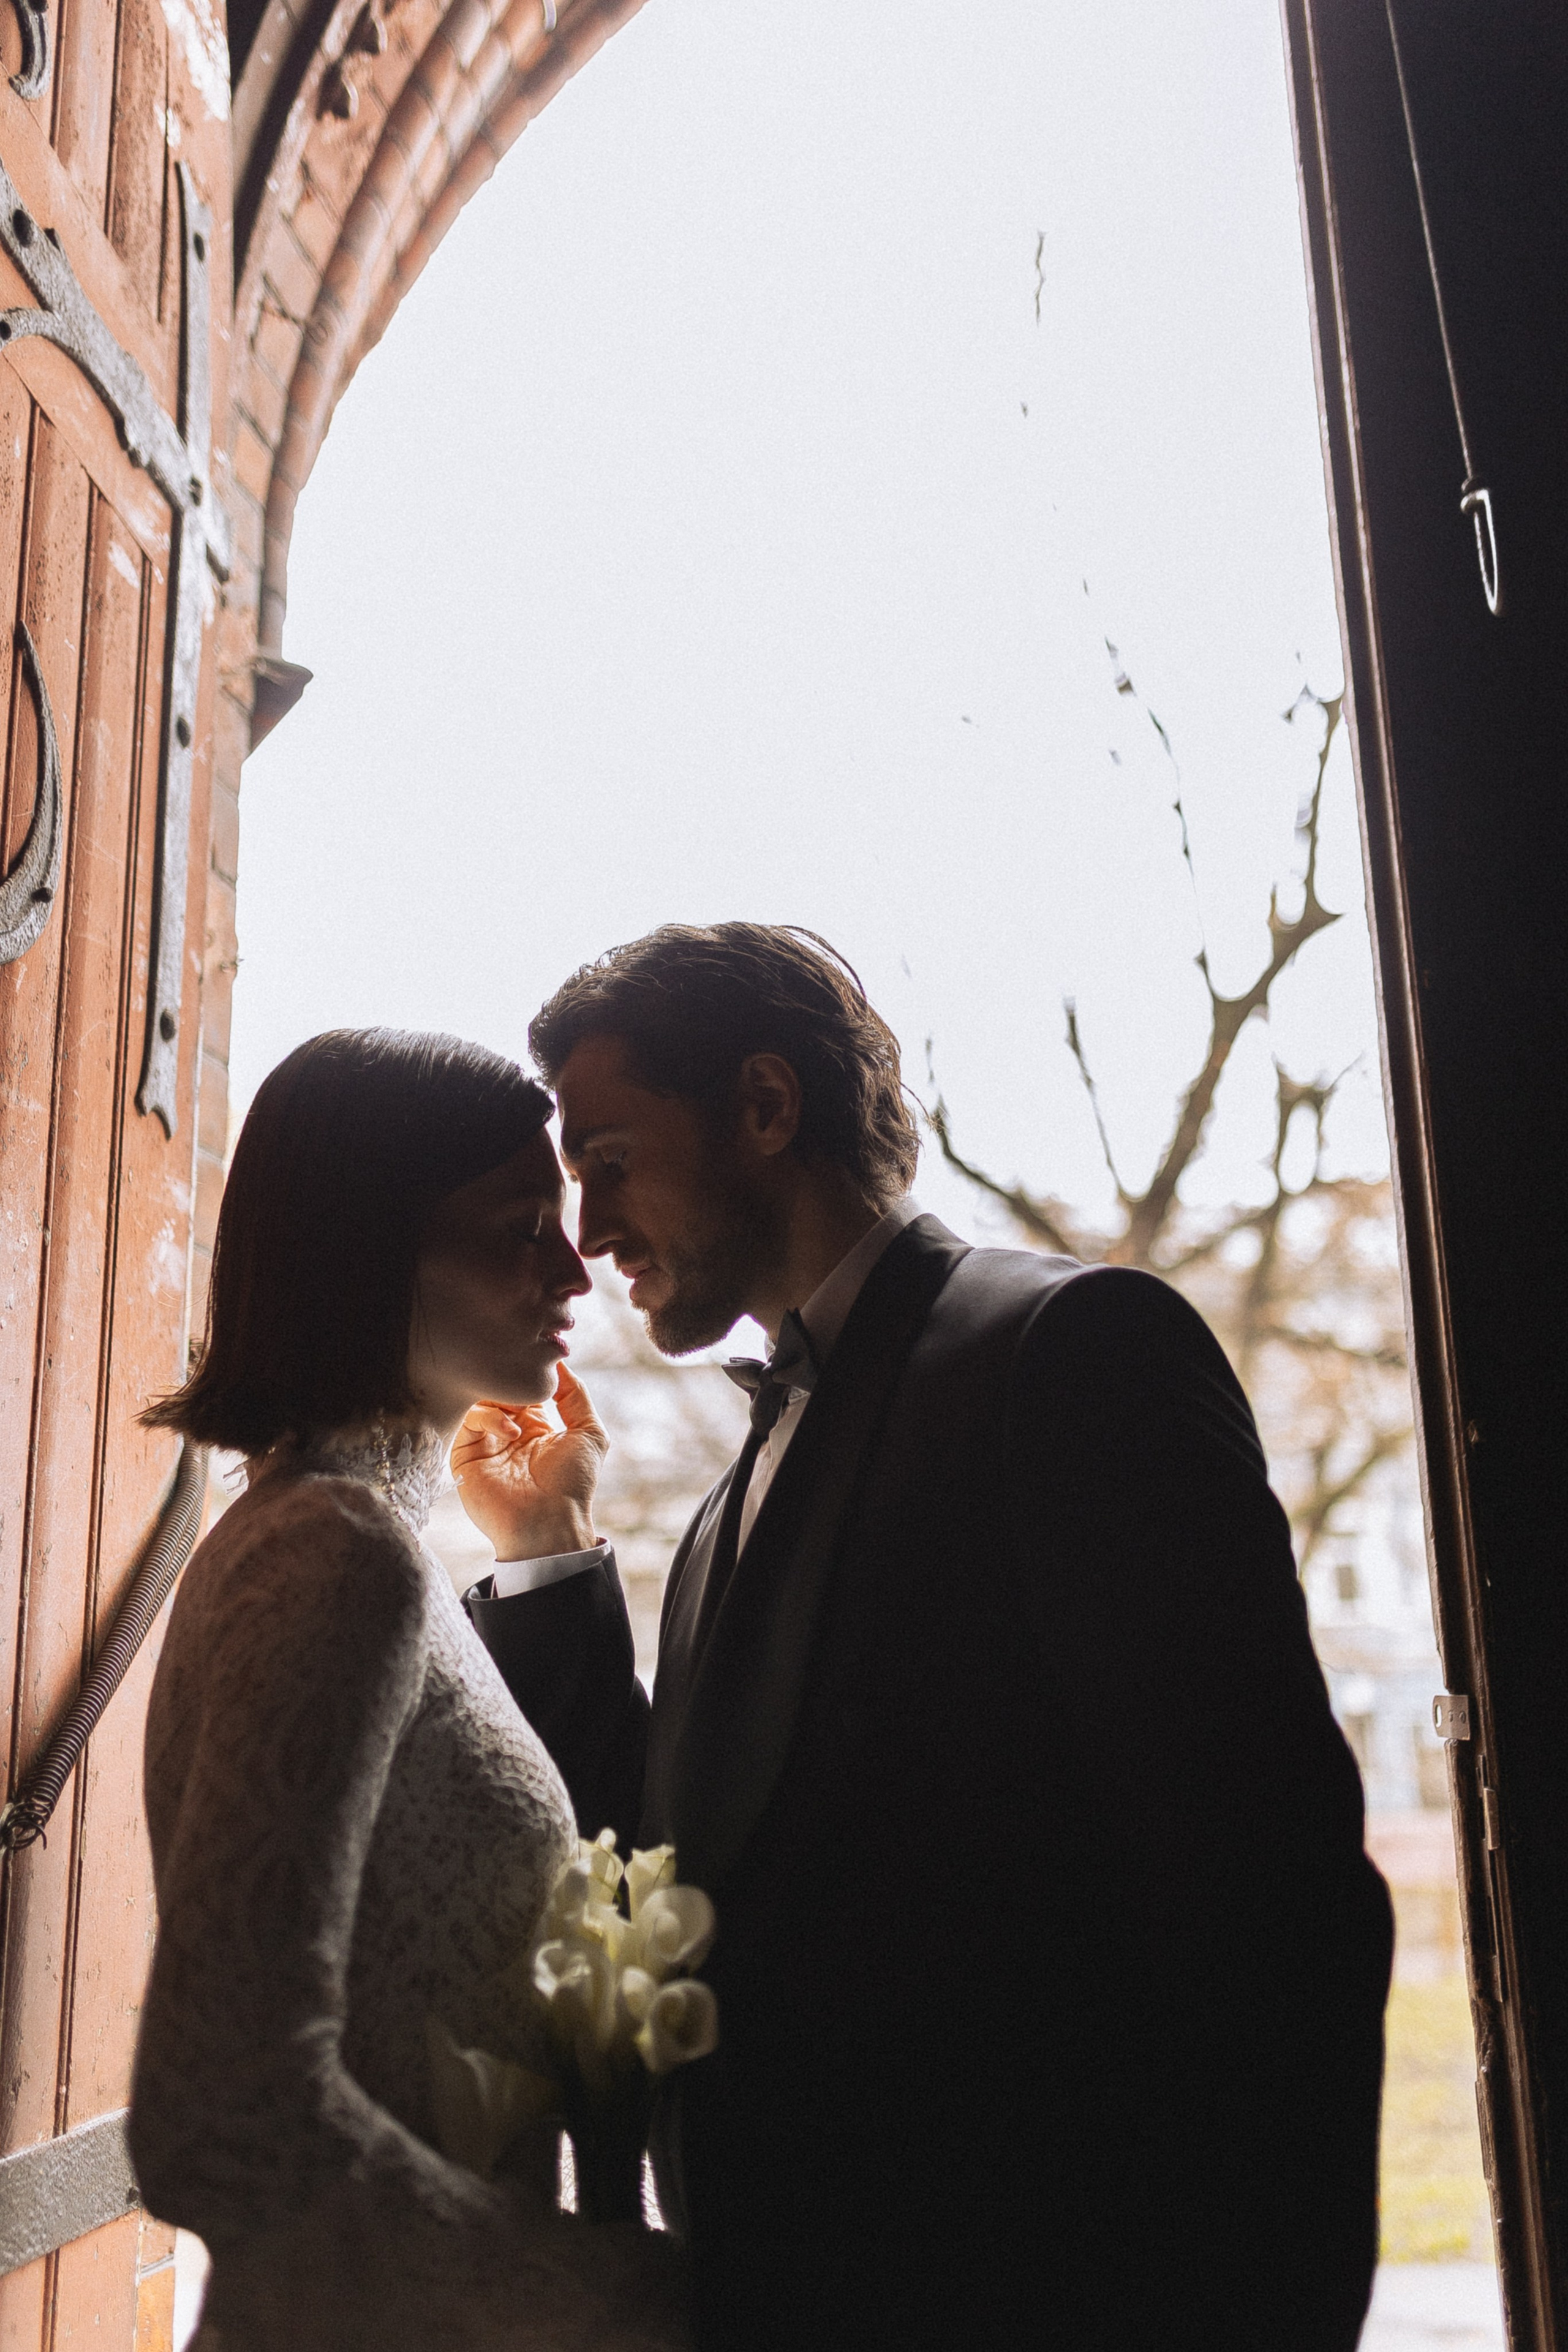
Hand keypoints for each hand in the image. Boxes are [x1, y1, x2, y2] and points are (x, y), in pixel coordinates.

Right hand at [452, 1366, 607, 1561]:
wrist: (549, 1524)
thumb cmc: (573, 1484)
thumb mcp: (589, 1433)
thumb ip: (576, 1395)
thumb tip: (560, 1362)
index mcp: (534, 1425)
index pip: (523, 1387)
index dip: (530, 1375)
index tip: (538, 1365)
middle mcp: (507, 1432)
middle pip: (499, 1390)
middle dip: (511, 1382)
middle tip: (524, 1382)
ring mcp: (485, 1444)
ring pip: (481, 1401)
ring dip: (501, 1398)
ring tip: (520, 1412)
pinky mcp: (466, 1456)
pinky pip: (468, 1422)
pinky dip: (488, 1418)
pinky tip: (510, 1432)